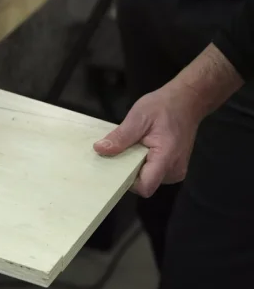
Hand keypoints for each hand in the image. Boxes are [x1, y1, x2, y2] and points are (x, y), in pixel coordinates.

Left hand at [93, 83, 203, 197]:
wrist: (187, 101)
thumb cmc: (163, 107)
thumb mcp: (138, 117)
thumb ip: (121, 136)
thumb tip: (99, 149)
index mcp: (166, 158)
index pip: (145, 187)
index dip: (127, 182)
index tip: (114, 167)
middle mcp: (174, 171)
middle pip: (145, 185)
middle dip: (128, 173)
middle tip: (118, 155)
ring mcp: (176, 171)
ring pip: (148, 180)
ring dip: (135, 168)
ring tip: (131, 149)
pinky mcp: (174, 168)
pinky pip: (154, 174)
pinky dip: (143, 165)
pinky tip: (139, 151)